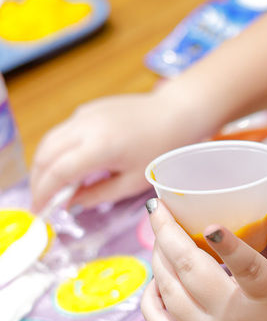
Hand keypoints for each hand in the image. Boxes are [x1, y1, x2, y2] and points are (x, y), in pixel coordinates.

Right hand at [29, 87, 205, 211]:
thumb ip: (98, 194)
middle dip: (38, 181)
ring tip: (49, 187)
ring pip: (49, 140)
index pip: (58, 171)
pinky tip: (66, 166)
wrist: (175, 113)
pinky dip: (56, 150)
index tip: (39, 211)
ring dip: (42, 165)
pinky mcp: (87, 109)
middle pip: (45, 155)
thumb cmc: (161, 150)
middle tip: (41, 202)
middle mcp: (86, 126)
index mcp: (100, 146)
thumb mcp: (132, 181)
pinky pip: (63, 131)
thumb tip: (70, 205)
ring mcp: (85, 114)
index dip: (44, 193)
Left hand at [141, 185, 266, 320]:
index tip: (212, 226)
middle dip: (167, 234)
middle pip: (192, 272)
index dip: (231, 247)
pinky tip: (154, 279)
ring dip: (158, 259)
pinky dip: (151, 298)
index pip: (250, 268)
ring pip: (170, 291)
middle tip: (156, 208)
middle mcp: (235, 319)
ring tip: (157, 236)